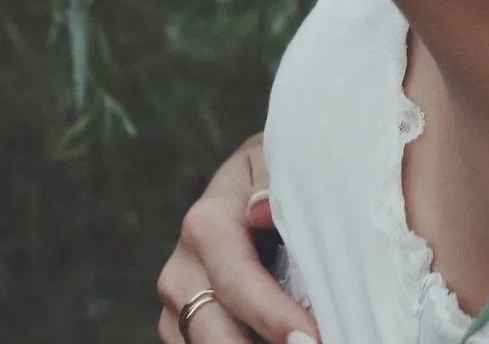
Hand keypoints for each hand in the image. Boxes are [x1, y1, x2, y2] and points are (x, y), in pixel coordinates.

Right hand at [155, 134, 319, 343]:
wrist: (258, 182)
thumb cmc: (279, 173)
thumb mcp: (282, 162)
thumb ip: (274, 184)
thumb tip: (258, 211)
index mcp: (207, 223)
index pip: (236, 279)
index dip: (272, 314)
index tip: (309, 337)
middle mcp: (182, 267)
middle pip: (210, 328)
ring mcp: (179, 302)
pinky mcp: (184, 325)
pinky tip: (279, 343)